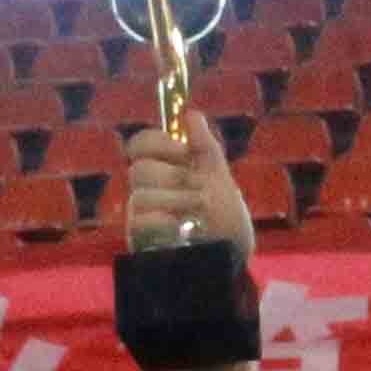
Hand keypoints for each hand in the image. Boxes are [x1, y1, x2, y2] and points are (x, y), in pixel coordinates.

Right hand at [119, 109, 253, 260]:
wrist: (230, 255)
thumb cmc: (226, 218)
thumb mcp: (220, 178)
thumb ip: (205, 147)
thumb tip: (191, 114)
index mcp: (166, 168)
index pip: (140, 144)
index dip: (156, 142)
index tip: (183, 152)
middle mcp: (149, 189)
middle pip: (140, 169)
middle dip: (175, 178)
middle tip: (200, 190)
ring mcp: (142, 215)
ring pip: (141, 195)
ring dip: (177, 201)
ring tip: (199, 213)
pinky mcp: (140, 240)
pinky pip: (140, 220)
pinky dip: (164, 221)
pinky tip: (181, 227)